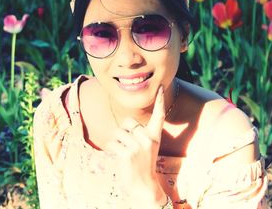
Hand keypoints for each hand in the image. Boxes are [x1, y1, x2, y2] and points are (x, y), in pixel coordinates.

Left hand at [105, 85, 166, 205]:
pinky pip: (111, 143)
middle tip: (130, 147)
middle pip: (127, 122)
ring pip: (117, 132)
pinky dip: (111, 150)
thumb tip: (126, 124)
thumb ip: (139, 134)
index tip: (160, 87)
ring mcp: (137, 146)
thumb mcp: (146, 146)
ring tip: (125, 154)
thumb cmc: (142, 163)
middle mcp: (148, 139)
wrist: (144, 185)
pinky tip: (120, 158)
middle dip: (124, 132)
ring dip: (117, 142)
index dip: (159, 100)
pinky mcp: (127, 154)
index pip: (158, 115)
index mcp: (154, 136)